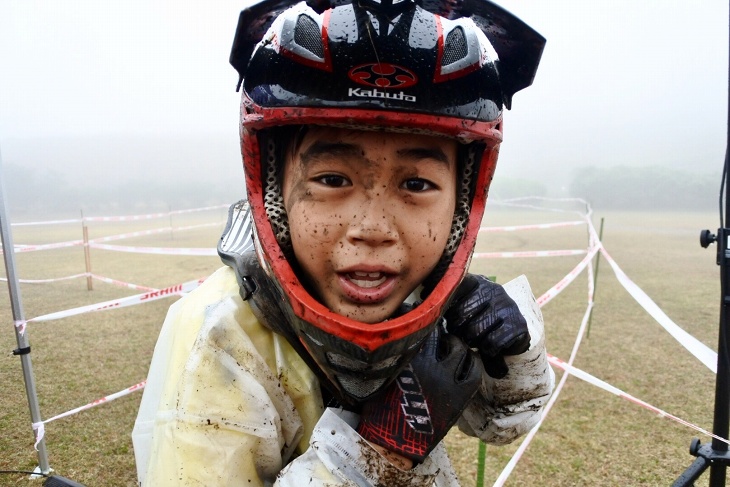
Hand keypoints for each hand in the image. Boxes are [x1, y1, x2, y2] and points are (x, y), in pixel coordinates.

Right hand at [356, 324, 482, 462]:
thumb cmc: (381, 413)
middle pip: (439, 333)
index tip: (414, 314)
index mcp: (404, 358)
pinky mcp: (458, 396)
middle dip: (437, 330)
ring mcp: (444, 379)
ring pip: (459, 348)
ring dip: (455, 343)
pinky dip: (472, 362)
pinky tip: (468, 361)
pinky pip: (473, 371)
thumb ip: (390, 358)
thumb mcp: (379, 379)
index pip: (414, 326)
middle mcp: (426, 364)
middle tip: (436, 333)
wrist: (394, 444)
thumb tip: (392, 340)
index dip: (415, 317)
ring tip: (451, 345)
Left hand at [444, 274, 530, 378]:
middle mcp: (493, 289)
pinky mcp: (518, 322)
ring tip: (476, 339)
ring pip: (476, 330)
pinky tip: (489, 346)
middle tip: (463, 333)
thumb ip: (445, 301)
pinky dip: (488, 348)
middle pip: (461, 315)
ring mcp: (507, 304)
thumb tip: (420, 298)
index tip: (447, 317)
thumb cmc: (478, 320)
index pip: (454, 290)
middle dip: (458, 329)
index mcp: (476, 282)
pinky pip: (493, 342)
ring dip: (473, 341)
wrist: (512, 334)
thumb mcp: (462, 306)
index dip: (447, 308)